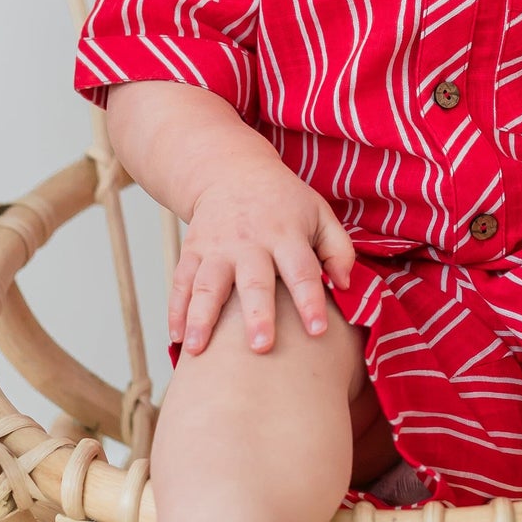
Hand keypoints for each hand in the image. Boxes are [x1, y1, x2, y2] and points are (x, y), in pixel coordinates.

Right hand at [169, 161, 356, 353]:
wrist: (232, 171)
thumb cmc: (284, 203)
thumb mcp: (319, 213)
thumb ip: (338, 249)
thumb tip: (346, 286)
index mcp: (285, 234)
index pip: (302, 271)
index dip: (310, 301)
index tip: (318, 331)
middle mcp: (249, 243)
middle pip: (254, 282)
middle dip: (257, 315)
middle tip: (260, 347)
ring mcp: (216, 248)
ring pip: (207, 286)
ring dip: (201, 318)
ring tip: (196, 350)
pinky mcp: (192, 251)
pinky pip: (181, 282)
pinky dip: (175, 310)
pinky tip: (175, 338)